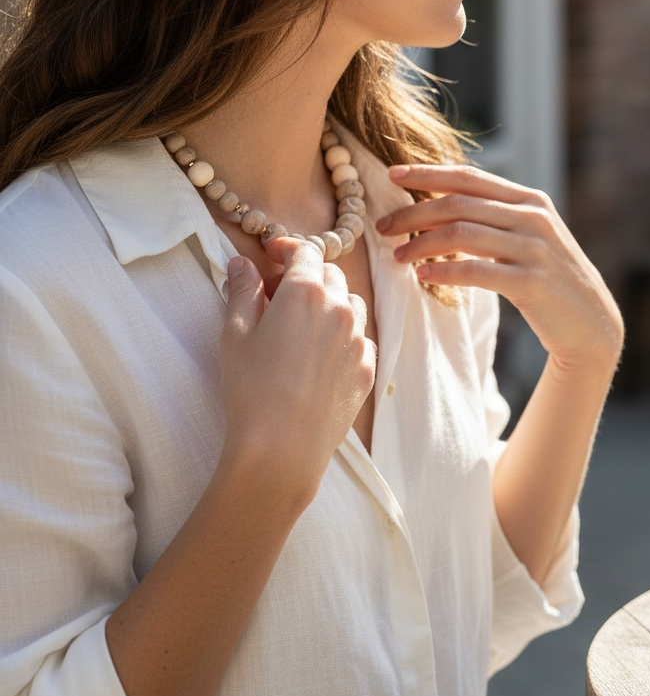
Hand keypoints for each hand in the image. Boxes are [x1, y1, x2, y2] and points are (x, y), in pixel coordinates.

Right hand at [219, 238, 375, 507]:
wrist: (283, 446)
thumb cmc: (252, 388)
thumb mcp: (235, 334)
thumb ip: (242, 291)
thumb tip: (242, 264)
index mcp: (306, 292)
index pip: (305, 252)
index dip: (287, 249)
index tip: (272, 255)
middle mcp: (341, 309)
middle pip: (331, 275)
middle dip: (307, 276)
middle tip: (278, 295)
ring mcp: (359, 340)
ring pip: (351, 305)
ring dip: (330, 303)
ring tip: (302, 326)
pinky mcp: (368, 369)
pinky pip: (360, 340)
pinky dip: (343, 336)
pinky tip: (319, 356)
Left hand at [377, 165, 622, 375]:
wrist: (592, 322)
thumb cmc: (549, 279)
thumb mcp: (529, 237)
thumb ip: (496, 217)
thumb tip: (442, 202)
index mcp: (530, 200)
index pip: (469, 176)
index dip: (427, 173)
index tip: (391, 174)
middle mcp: (533, 218)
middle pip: (459, 203)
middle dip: (413, 212)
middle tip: (383, 226)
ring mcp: (535, 249)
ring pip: (462, 234)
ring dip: (421, 243)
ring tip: (397, 255)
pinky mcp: (532, 283)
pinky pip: (477, 272)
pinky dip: (445, 272)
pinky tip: (423, 276)